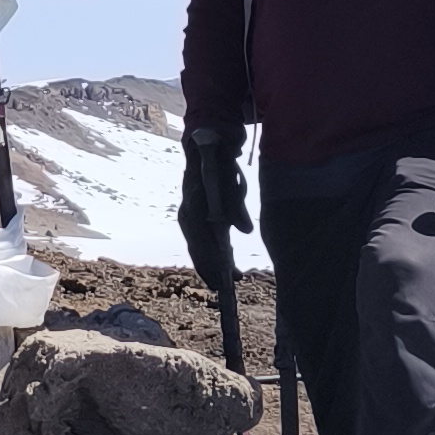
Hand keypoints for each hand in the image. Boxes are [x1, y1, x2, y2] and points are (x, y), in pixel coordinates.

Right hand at [181, 130, 251, 294]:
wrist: (206, 145)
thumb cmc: (218, 162)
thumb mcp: (229, 181)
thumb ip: (236, 206)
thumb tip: (246, 232)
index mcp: (193, 208)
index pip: (200, 243)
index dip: (212, 263)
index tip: (224, 280)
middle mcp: (187, 216)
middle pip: (197, 250)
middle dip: (211, 271)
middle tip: (226, 289)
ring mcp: (190, 218)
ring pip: (199, 249)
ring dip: (212, 266)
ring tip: (229, 282)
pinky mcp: (197, 219)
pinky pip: (202, 242)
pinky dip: (213, 255)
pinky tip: (227, 265)